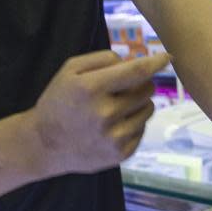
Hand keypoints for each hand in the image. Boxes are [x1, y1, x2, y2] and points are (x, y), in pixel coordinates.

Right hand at [28, 51, 169, 175]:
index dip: (156, 62)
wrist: (44, 144)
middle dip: (141, 83)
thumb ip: (103, 58)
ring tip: (117, 107)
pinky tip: (114, 126)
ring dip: (139, 103)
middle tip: (125, 88)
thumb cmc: (59, 101)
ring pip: (148, 109)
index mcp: (91, 89)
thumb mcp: (70, 70)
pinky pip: (142, 129)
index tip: (168, 56)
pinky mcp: (121, 154)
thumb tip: (135, 60)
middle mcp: (105, 114)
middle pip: (146, 89)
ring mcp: (114, 137)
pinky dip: (133, 123)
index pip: (136, 71)